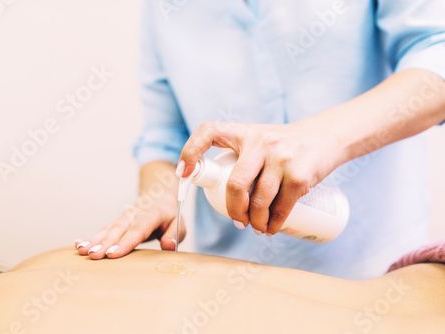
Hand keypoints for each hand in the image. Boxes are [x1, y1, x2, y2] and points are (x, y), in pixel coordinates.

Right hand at [75, 194, 184, 259]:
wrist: (159, 196)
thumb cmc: (169, 216)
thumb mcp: (179, 223)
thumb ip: (174, 234)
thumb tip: (168, 246)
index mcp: (153, 214)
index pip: (139, 228)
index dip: (126, 242)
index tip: (113, 254)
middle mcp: (135, 214)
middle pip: (119, 229)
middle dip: (105, 243)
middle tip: (94, 255)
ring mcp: (124, 218)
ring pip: (108, 228)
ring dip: (94, 240)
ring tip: (82, 250)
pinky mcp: (117, 222)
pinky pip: (103, 230)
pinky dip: (91, 237)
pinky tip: (79, 245)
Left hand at [177, 120, 343, 234]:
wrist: (326, 137)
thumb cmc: (284, 146)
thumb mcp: (259, 140)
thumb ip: (240, 158)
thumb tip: (217, 193)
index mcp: (244, 132)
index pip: (209, 131)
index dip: (190, 151)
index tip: (183, 173)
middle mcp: (261, 142)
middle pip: (236, 184)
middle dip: (234, 210)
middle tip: (238, 221)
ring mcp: (282, 158)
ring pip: (259, 201)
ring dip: (255, 222)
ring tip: (256, 227)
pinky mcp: (300, 176)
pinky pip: (281, 208)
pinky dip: (273, 224)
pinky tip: (271, 228)